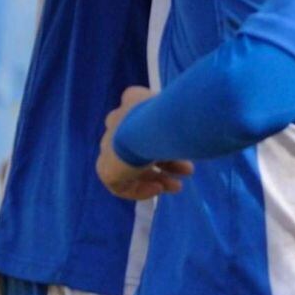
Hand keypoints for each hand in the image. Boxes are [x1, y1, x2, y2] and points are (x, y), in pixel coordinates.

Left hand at [96, 86, 193, 200]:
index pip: (145, 122)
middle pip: (142, 147)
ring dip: (159, 176)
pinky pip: (125, 183)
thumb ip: (175, 109)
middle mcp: (117, 125)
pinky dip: (142, 188)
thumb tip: (188, 114)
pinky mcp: (106, 170)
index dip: (165, 138)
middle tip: (188, 170)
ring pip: (136, 167)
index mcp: (129, 105)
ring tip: (178, 186)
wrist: (142, 130)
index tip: (182, 147)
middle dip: (167, 160)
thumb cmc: (163, 115)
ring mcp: (109, 148)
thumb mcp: (173, 105)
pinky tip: (159, 189)